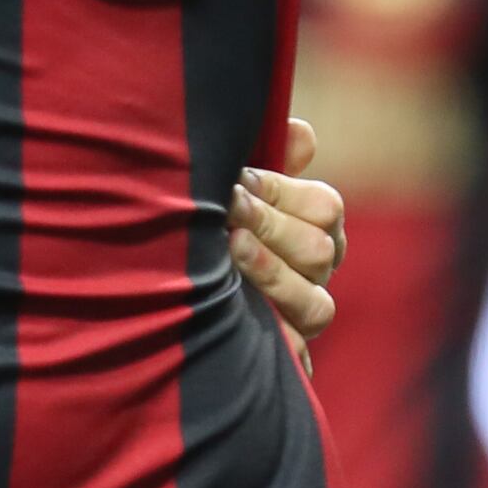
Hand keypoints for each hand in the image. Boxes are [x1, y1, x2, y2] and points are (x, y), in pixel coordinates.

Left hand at [231, 118, 344, 357]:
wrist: (163, 287)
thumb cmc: (207, 217)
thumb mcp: (233, 183)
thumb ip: (268, 154)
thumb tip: (300, 132)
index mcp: (315, 226)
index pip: (324, 206)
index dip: (283, 190)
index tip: (240, 180)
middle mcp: (317, 272)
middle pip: (319, 249)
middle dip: (272, 226)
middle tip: (230, 209)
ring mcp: (303, 315)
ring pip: (316, 302)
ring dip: (272, 271)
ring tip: (232, 249)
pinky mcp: (287, 354)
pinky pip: (297, 352)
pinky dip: (275, 334)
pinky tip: (238, 310)